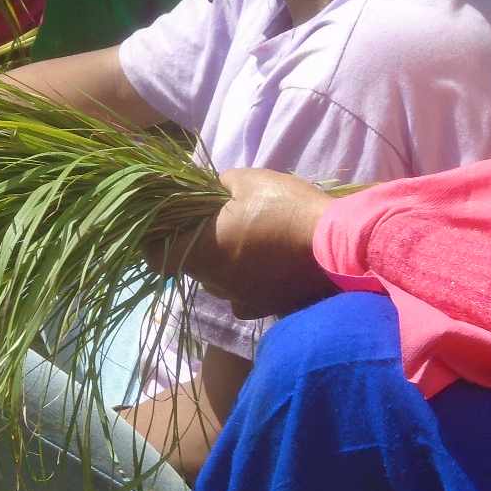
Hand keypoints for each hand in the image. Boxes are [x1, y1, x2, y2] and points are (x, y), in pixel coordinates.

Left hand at [147, 168, 332, 318]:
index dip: (154, 243)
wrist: (337, 245)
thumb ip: (217, 185)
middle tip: (219, 222)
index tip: (166, 226)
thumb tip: (209, 188)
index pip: (155, 259)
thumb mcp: (247, 180)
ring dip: (227, 264)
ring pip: (220, 282)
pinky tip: (269, 265)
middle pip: (192, 267)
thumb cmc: (284, 208)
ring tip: (250, 242)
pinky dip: (251, 281)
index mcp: (200, 252)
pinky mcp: (268, 309)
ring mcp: (242, 300)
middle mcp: (215, 283)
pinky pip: (247, 296)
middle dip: (199, 246)